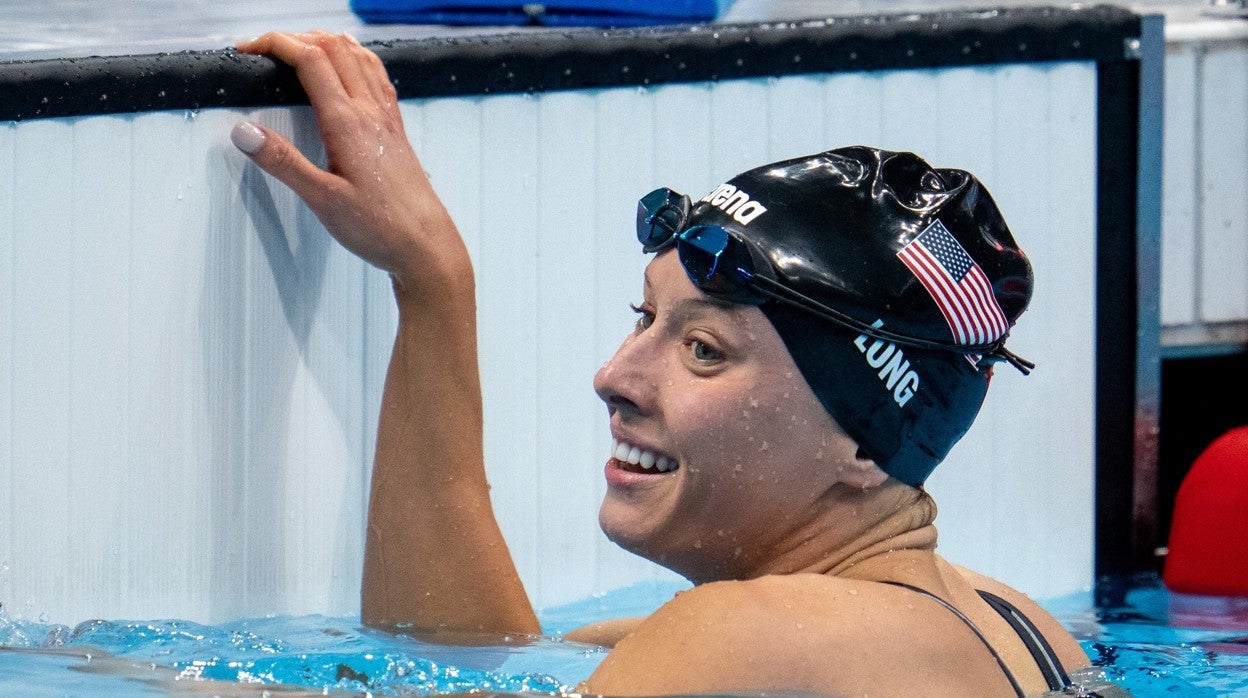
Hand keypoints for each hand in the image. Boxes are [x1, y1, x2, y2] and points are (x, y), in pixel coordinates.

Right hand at [232, 31, 462, 292]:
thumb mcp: (322, 200)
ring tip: (299, 48)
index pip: (310, 60)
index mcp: (349, 123)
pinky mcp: (397, 130)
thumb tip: (245, 132)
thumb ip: (283, 162)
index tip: (249, 49)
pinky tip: (349, 70)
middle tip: (265, 48)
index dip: (276, 44)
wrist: (427, 246)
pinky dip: (355, 59)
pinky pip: (377, 77)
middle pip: (335, 47)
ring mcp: (388, 118)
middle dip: (296, 37)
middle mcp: (372, 113)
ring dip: (326, 42)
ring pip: (359, 56)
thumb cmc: (382, 228)